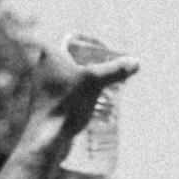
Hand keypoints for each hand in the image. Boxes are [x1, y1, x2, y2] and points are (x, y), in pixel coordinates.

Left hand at [25, 35, 138, 150]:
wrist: (45, 139)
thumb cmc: (67, 105)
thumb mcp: (94, 83)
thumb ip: (115, 70)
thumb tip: (136, 62)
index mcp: (49, 53)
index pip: (74, 39)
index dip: (93, 44)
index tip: (109, 55)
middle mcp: (42, 66)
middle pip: (75, 60)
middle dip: (96, 67)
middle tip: (112, 75)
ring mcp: (43, 86)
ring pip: (72, 78)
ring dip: (91, 84)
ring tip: (108, 93)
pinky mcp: (46, 104)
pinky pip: (67, 94)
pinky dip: (82, 97)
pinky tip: (96, 108)